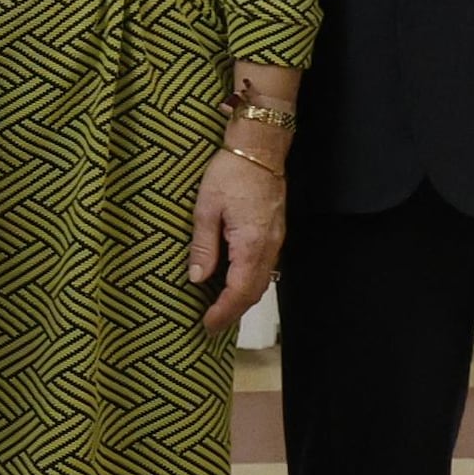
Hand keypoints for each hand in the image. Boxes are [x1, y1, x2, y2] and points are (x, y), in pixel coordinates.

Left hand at [191, 150, 287, 332]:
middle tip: (211, 324)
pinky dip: (249, 282)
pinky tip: (232, 282)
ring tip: (219, 308)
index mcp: (251, 245)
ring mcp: (276, 241)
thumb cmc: (230, 174)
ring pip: (262, 282)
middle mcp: (269, 248)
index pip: (239, 291)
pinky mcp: (275, 234)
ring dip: (242, 298)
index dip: (224, 312)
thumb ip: (203, 246)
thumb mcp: (205, 209)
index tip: (207, 325)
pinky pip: (265, 268)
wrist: (260, 149)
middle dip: (233, 312)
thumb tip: (197, 278)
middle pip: (254, 292)